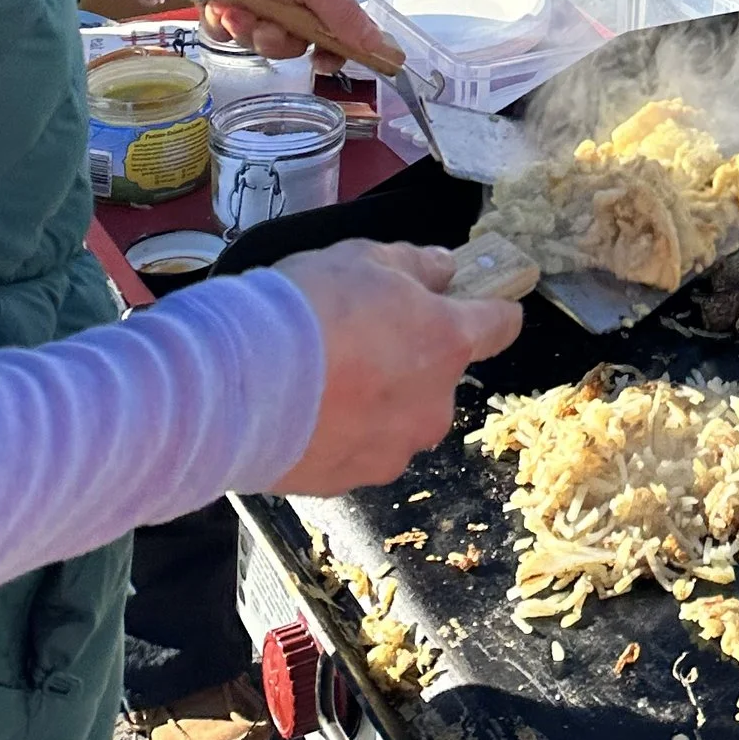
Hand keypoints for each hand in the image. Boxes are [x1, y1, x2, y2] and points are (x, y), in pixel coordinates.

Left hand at [205, 0, 402, 72]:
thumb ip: (345, 17)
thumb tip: (381, 46)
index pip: (338, 27)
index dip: (330, 49)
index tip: (319, 64)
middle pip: (295, 40)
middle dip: (275, 37)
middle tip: (262, 25)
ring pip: (261, 39)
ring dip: (246, 29)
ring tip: (234, 10)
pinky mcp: (229, 4)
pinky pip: (231, 33)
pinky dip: (223, 23)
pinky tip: (220, 6)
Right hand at [270, 240, 524, 493]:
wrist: (237, 383)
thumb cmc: (308, 308)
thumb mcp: (363, 257)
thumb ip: (415, 264)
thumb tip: (443, 269)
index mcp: (449, 342)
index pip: (501, 325)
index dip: (489, 309)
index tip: (471, 301)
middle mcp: (435, 404)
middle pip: (439, 378)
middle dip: (410, 360)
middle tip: (357, 339)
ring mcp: (394, 450)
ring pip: (399, 419)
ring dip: (376, 403)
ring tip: (319, 381)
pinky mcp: (351, 482)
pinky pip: (357, 450)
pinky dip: (339, 433)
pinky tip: (301, 411)